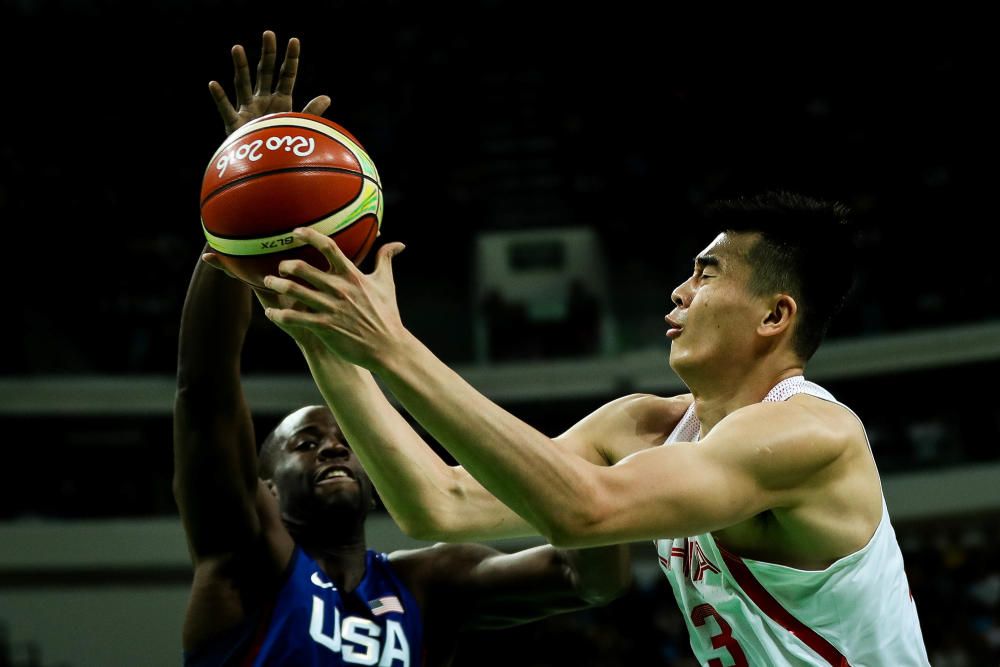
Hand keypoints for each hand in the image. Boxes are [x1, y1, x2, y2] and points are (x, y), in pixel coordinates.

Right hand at [208, 30, 330, 136]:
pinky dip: (219, 98)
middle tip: (269, 34)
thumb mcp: (299, 125)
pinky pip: (226, 109)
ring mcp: (247, 110)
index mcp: (280, 100)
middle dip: (267, 54)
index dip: (291, 59)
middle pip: (264, 73)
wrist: (266, 165)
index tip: (294, 41)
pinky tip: (214, 84)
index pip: (286, 75)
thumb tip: (327, 97)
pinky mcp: (235, 124)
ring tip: (237, 48)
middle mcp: (262, 101)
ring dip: (240, 67)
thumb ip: (312, 112)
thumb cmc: (282, 145)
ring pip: (243, 84)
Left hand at [260, 228, 406, 367]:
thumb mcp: (387, 284)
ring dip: (276, 284)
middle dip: (285, 264)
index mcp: (352, 275)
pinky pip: (293, 317)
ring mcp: (330, 308)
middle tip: (280, 267)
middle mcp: (338, 288)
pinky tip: (271, 313)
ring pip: (293, 290)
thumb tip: (398, 244)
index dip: (309, 236)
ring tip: (268, 282)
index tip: (296, 232)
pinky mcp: (324, 326)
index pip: (328, 247)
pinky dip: (278, 314)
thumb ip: (386, 260)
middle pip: (302, 268)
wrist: (387, 346)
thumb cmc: (387, 314)